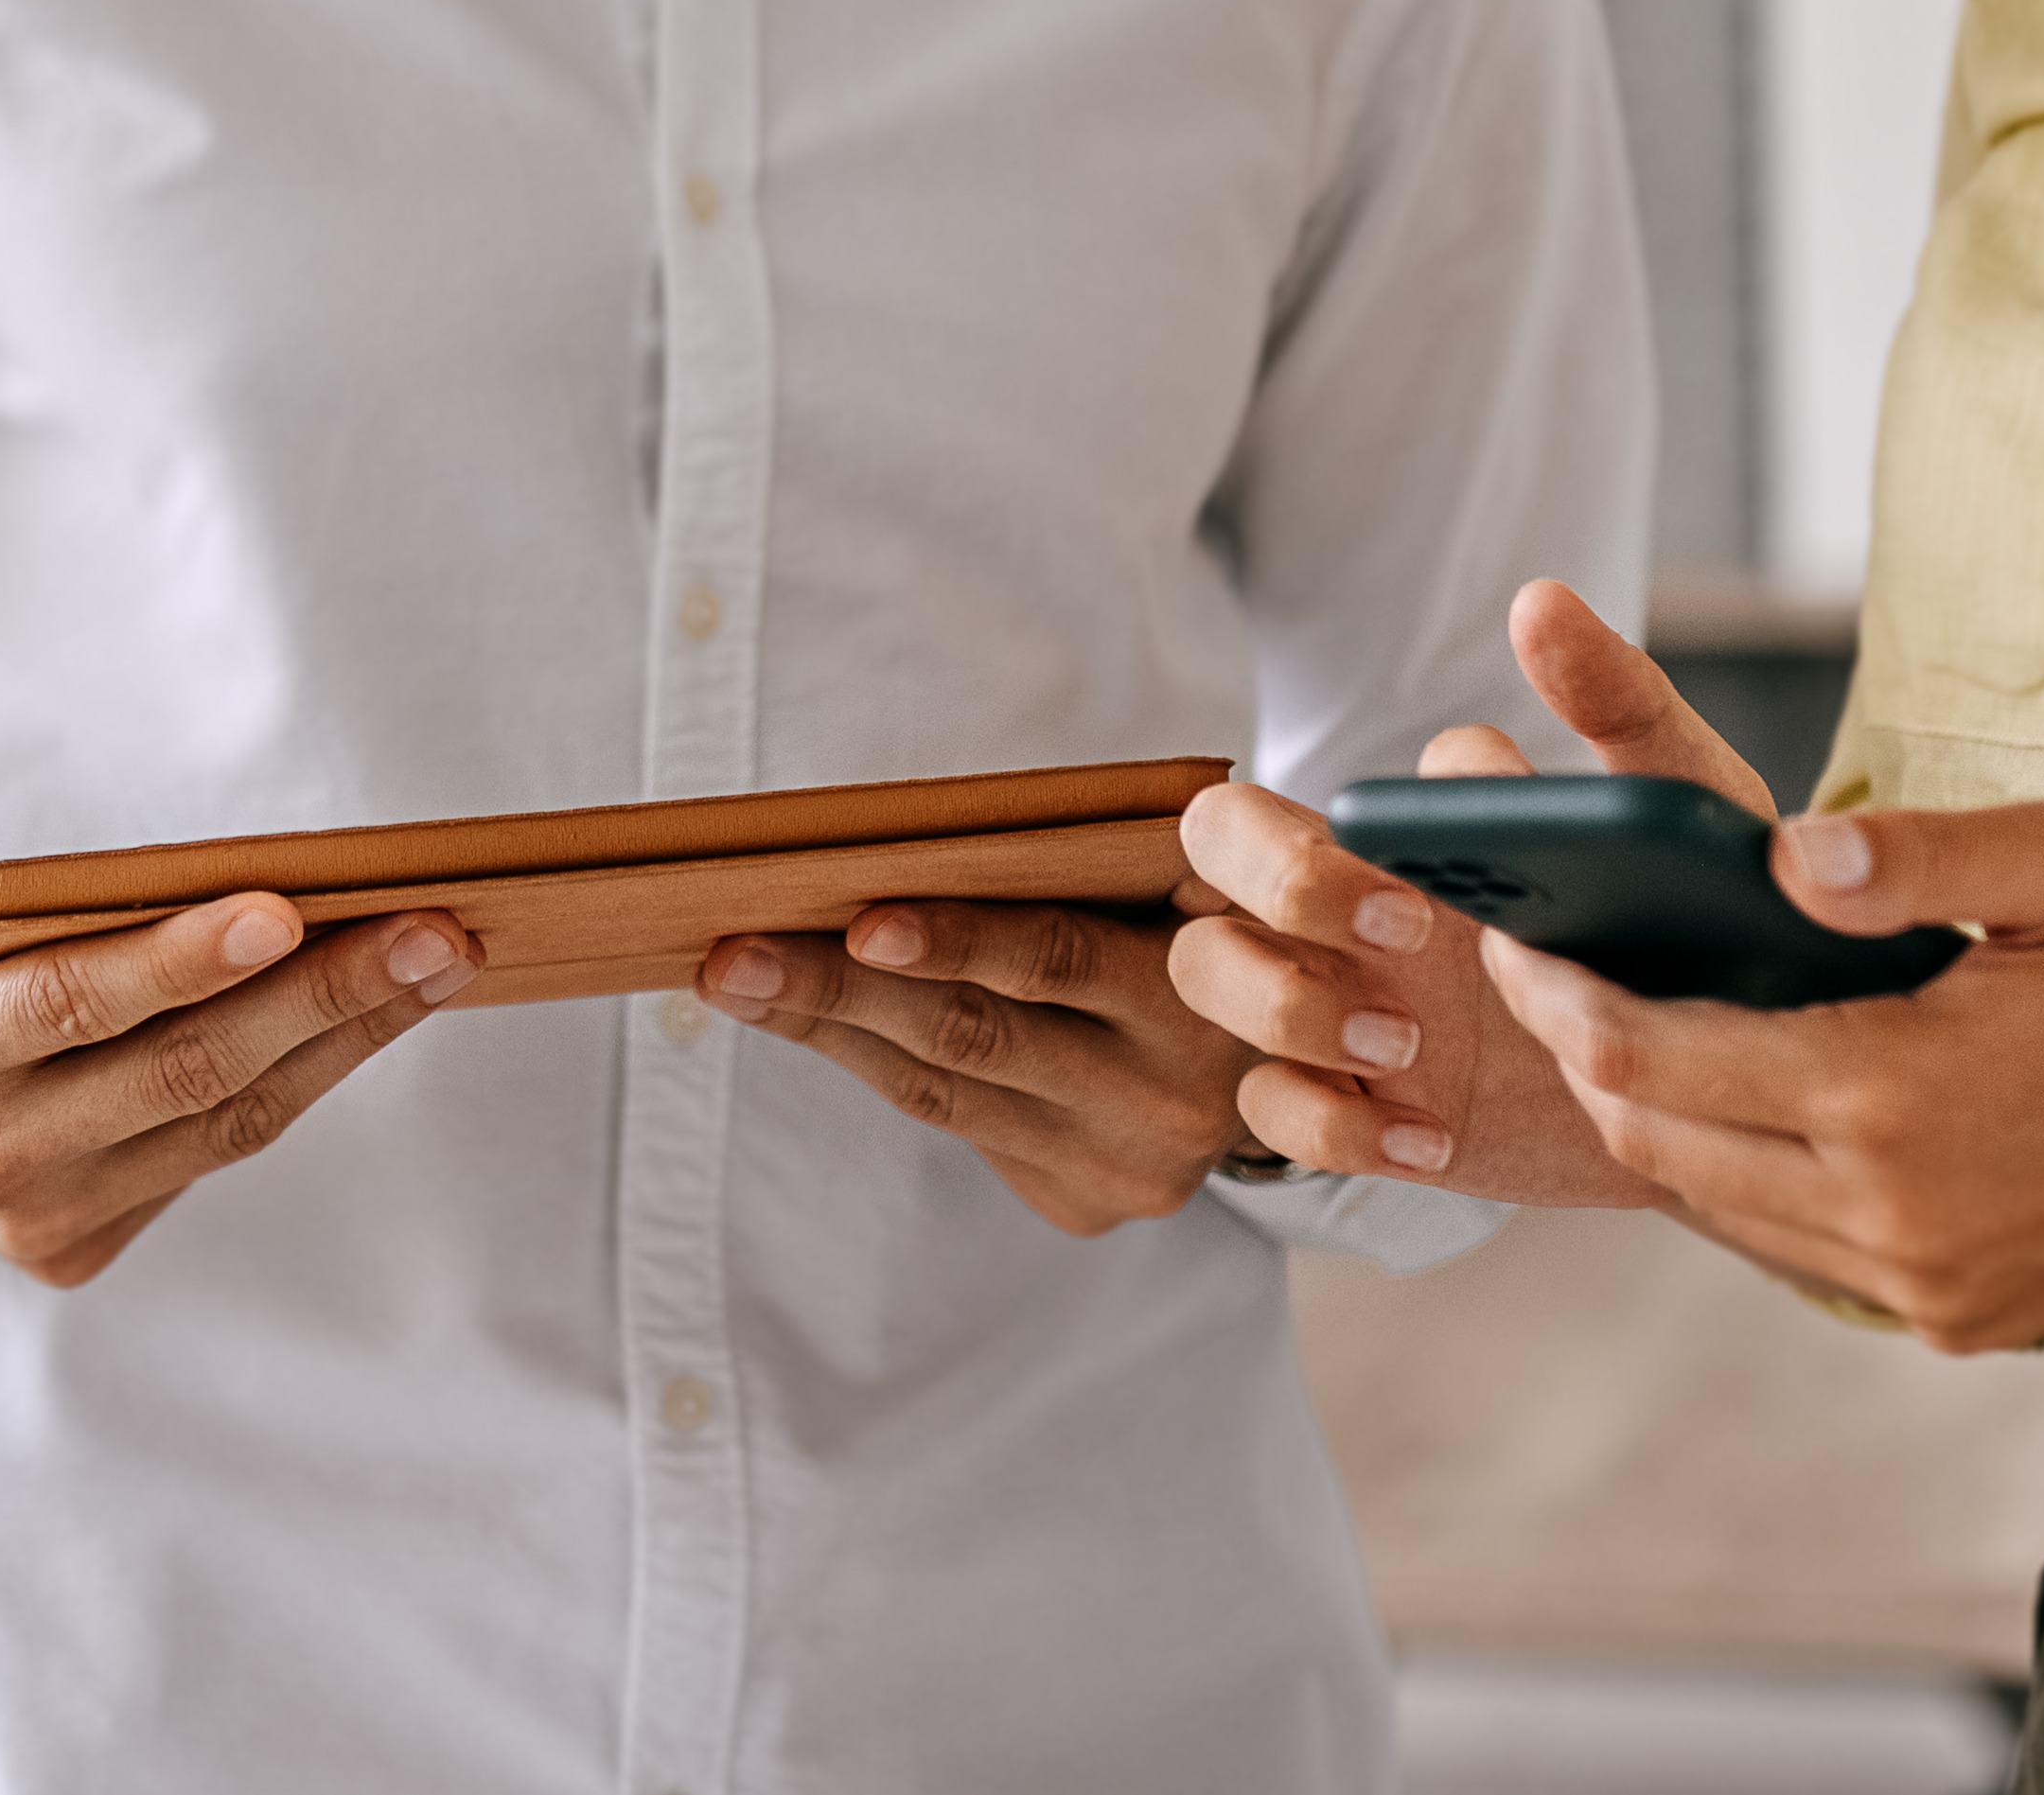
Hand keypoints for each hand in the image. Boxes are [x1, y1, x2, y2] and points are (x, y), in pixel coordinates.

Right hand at [0, 823, 478, 1286]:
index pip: (70, 1005)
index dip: (178, 961)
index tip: (283, 909)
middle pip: (182, 1073)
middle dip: (323, 998)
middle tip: (434, 930)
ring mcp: (38, 1215)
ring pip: (221, 1125)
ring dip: (340, 1042)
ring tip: (433, 962)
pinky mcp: (77, 1245)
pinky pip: (207, 1154)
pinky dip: (291, 1083)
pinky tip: (357, 1015)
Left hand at [701, 894, 1268, 1236]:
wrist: (1311, 1060)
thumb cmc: (1216, 924)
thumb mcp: (1205, 878)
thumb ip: (1111, 857)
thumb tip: (909, 838)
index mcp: (1203, 996)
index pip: (1060, 961)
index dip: (957, 940)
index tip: (857, 914)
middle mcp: (1168, 1099)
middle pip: (973, 1036)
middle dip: (839, 990)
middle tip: (732, 954)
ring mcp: (1126, 1166)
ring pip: (945, 1090)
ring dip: (828, 1030)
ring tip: (736, 978)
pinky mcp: (1087, 1204)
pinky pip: (959, 1128)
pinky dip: (874, 1064)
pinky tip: (806, 1021)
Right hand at [1171, 580, 1771, 1204]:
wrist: (1737, 1084)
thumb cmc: (1693, 922)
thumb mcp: (1678, 803)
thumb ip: (1614, 699)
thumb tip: (1539, 602)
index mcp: (1404, 830)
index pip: (1293, 797)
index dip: (1341, 838)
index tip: (1433, 889)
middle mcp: (1346, 906)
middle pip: (1208, 850)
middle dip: (1274, 887)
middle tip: (1400, 936)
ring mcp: (1339, 1004)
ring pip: (1205, 971)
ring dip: (1284, 1010)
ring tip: (1409, 1047)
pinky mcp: (1360, 1104)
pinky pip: (1266, 1110)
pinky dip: (1329, 1124)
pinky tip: (1427, 1136)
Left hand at [1476, 796, 2043, 1351]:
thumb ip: (1912, 850)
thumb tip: (1776, 858)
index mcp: (1902, 1095)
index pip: (1658, 1055)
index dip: (1563, 996)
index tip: (1511, 937)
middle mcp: (1897, 1216)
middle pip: (1660, 1140)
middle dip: (1584, 1055)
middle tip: (1545, 972)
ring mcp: (1925, 1286)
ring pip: (1717, 1207)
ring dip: (1657, 1120)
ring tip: (1624, 1025)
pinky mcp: (1957, 1321)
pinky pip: (1794, 1252)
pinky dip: (1744, 1178)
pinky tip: (1742, 1099)